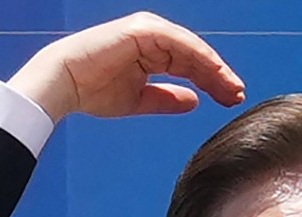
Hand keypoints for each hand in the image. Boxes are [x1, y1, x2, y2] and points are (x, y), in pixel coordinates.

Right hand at [7, 12, 244, 121]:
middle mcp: (153, 38)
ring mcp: (148, 31)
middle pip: (196, 57)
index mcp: (152, 52)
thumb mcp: (140, 99)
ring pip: (191, 49)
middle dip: (219, 77)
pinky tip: (213, 72)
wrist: (63, 84)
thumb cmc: (93, 91)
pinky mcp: (142, 30)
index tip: (231, 99)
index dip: (213, 83)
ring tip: (231, 86)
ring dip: (214, 68)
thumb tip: (195, 101)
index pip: (191, 66)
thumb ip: (167, 99)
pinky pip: (178, 42)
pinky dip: (198, 56)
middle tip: (238, 95)